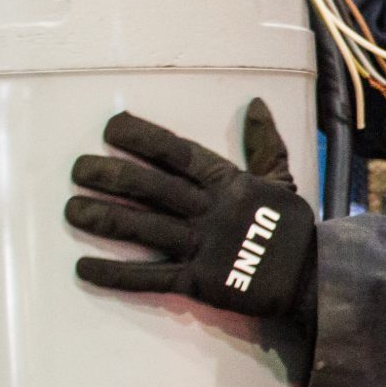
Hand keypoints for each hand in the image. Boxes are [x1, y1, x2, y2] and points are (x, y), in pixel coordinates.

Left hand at [66, 99, 316, 329]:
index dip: (142, 139)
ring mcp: (203, 246)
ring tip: (72, 210)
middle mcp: (210, 210)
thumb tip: (256, 105)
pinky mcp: (199, 282)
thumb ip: (264, 144)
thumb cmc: (293, 228)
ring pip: (144, 228)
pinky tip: (84, 269)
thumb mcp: (281, 180)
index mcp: (228, 182)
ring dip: (104, 218)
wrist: (313, 278)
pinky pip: (150, 277)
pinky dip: (116, 275)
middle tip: (77, 169)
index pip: (177, 153)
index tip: (110, 129)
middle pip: (151, 187)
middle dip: (110, 176)